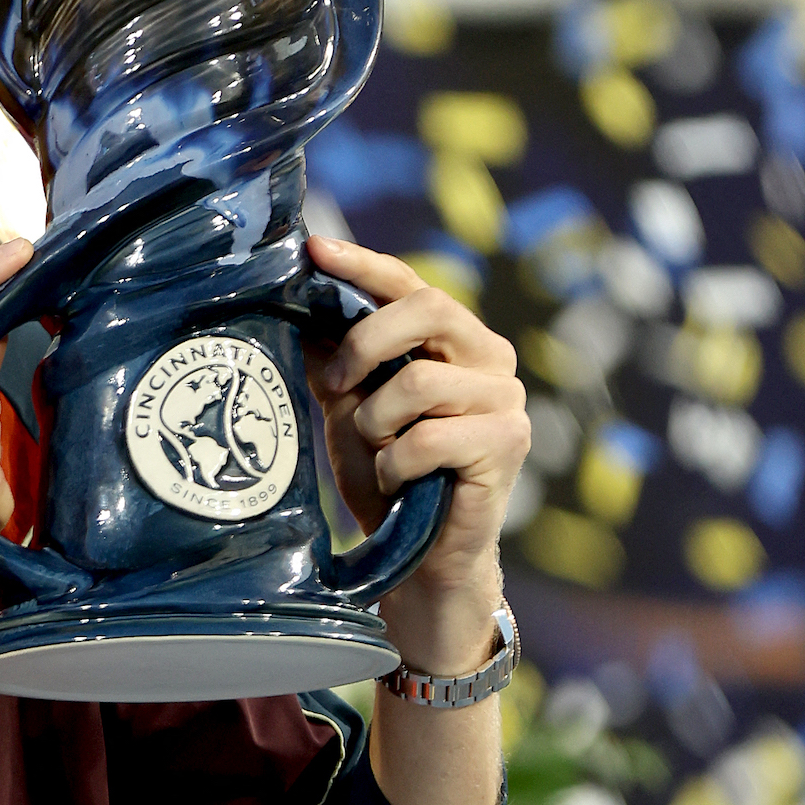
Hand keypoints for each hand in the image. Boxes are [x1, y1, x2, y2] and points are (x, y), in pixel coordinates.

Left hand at [304, 236, 527, 645]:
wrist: (417, 555)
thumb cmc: (384, 474)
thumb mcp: (348, 405)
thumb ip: (334, 355)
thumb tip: (295, 299)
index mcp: (452, 338)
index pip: (408, 282)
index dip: (362, 264)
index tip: (314, 249)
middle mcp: (489, 356)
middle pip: (428, 307)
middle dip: (365, 342)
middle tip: (336, 385)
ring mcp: (505, 398)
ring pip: (420, 381)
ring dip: (377, 422)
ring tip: (378, 450)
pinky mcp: (509, 442)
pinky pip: (431, 437)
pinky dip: (397, 462)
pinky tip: (399, 480)